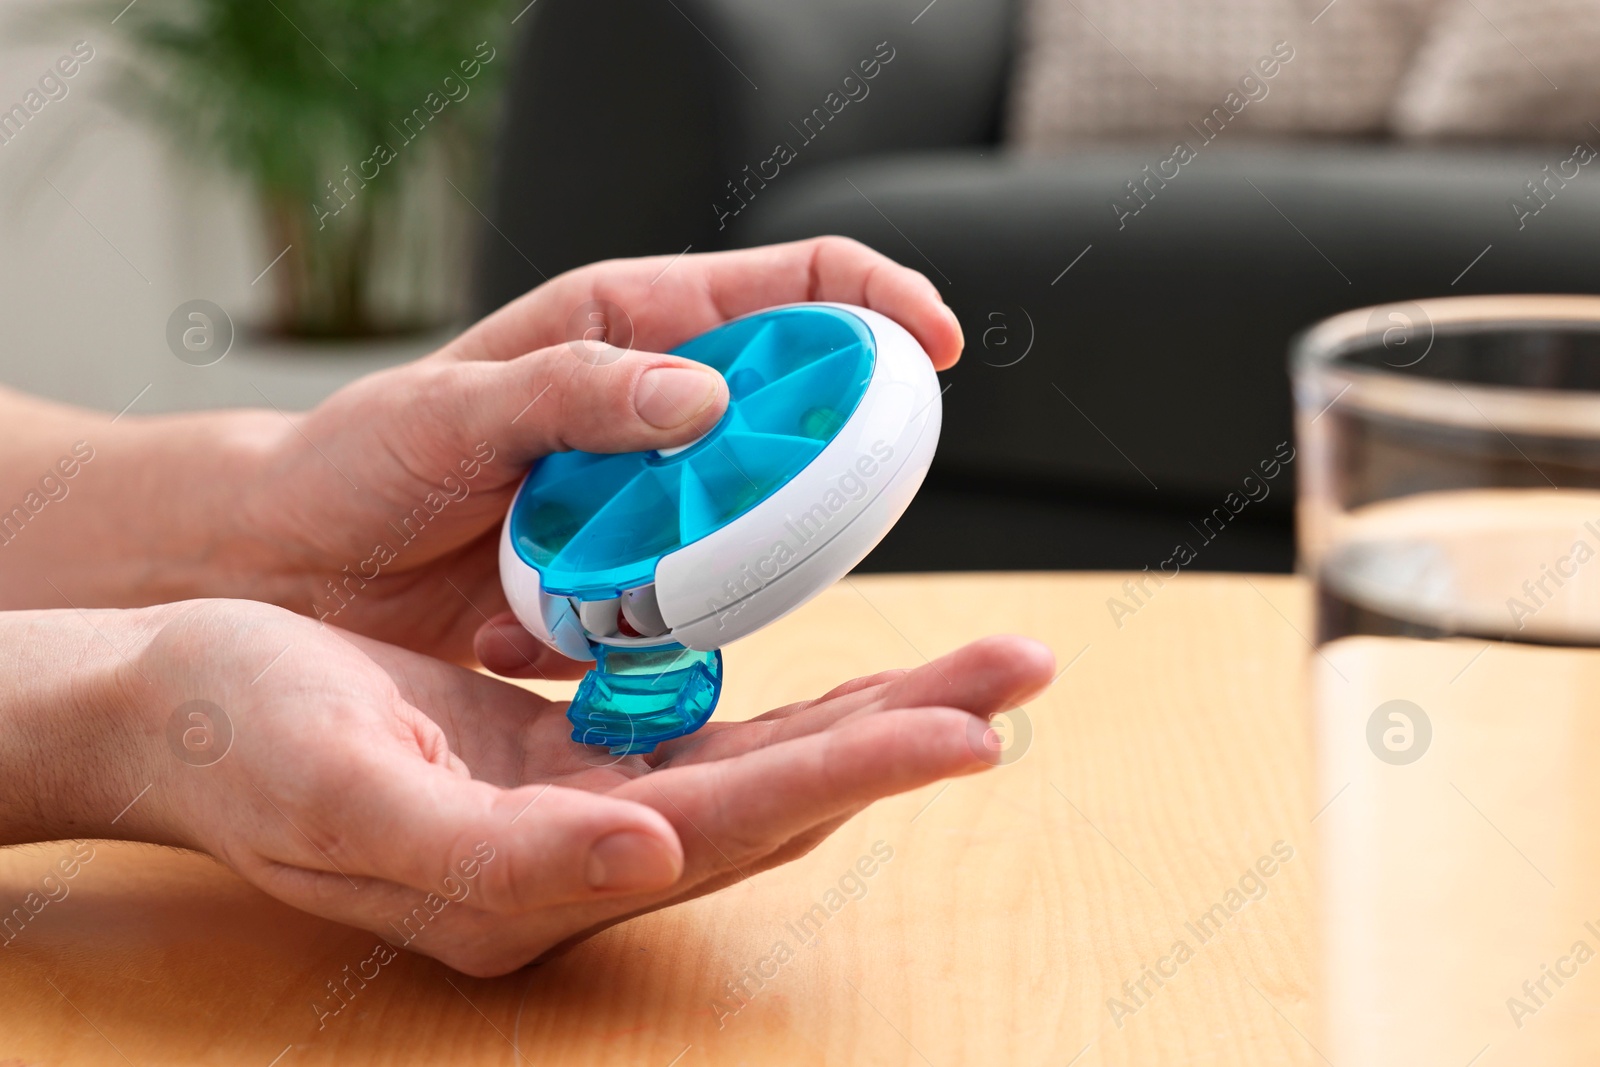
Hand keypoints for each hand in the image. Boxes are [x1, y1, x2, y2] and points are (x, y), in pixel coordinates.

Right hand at [81, 600, 1047, 976]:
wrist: (175, 703)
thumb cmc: (243, 744)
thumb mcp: (352, 799)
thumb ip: (501, 857)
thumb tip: (647, 858)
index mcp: (541, 881)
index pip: (739, 823)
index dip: (859, 773)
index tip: (972, 728)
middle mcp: (584, 851)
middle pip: (786, 794)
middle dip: (909, 733)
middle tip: (1021, 672)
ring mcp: (584, 802)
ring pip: (767, 759)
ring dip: (874, 712)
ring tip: (978, 664)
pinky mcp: (568, 753)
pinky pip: (710, 727)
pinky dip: (794, 699)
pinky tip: (851, 672)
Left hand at [238, 237, 963, 663]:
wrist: (296, 567)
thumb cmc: (358, 460)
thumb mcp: (453, 410)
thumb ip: (574, 391)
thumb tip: (704, 395)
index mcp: (631, 329)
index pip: (794, 286)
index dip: (879, 301)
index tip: (935, 349)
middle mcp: (659, 411)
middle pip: (804, 409)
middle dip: (841, 450)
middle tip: (835, 502)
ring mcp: (654, 500)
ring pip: (764, 517)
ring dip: (754, 553)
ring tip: (678, 581)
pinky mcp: (635, 580)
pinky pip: (701, 600)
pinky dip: (675, 621)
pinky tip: (588, 630)